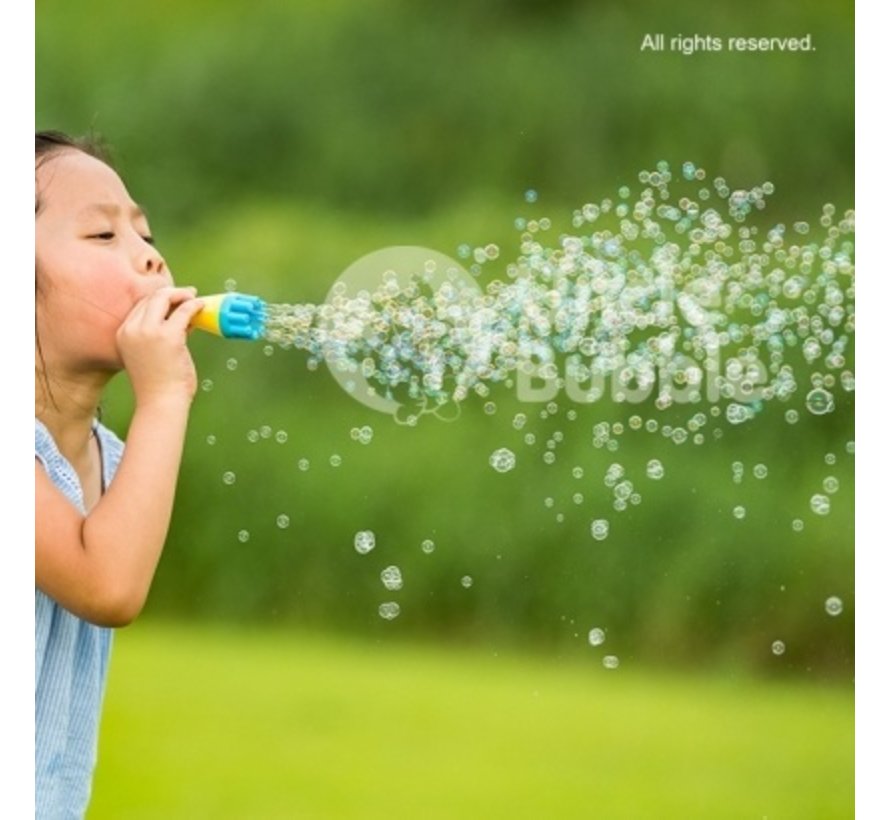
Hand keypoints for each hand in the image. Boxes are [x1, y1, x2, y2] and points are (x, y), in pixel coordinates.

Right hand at [116, 287, 204, 405]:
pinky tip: (201, 306)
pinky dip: (194, 305)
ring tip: (195, 298)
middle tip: (188, 294)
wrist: (160, 402)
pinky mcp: (168, 336)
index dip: (160, 300)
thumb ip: (161, 335)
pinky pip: (183, 310)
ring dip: (182, 294)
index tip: (175, 301)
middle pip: (151, 298)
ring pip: (164, 298)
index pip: (141, 306)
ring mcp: (148, 331)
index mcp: (123, 334)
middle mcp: (132, 329)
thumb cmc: (159, 384)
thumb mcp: (151, 354)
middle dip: (171, 293)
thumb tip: (184, 320)